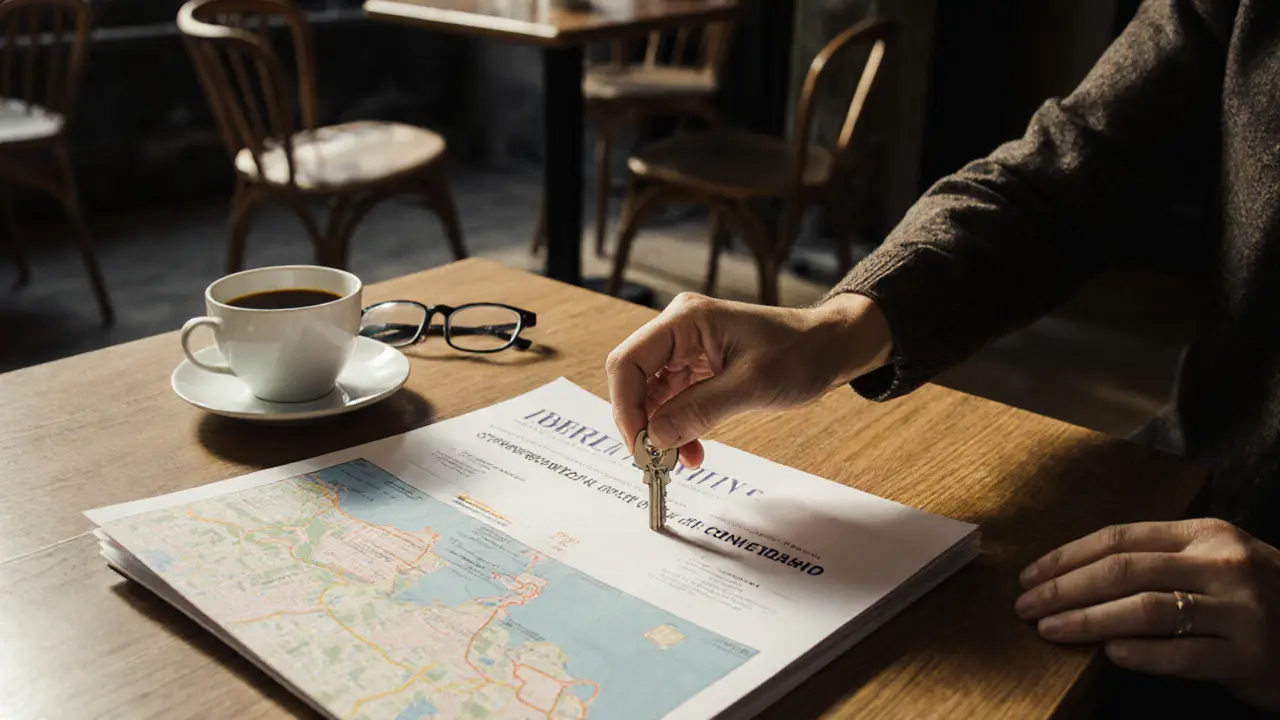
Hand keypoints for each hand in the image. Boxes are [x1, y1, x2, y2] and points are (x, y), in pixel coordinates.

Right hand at [605, 291, 891, 466]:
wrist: (830, 348)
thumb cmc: (800, 353)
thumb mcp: (752, 385)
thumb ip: (700, 410)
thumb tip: (655, 438)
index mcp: (686, 320)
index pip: (629, 362)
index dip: (626, 407)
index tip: (640, 445)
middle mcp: (679, 330)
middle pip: (633, 378)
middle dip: (640, 422)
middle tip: (654, 461)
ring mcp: (686, 349)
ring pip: (651, 394)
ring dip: (659, 430)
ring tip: (677, 461)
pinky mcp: (697, 367)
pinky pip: (672, 401)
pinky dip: (677, 427)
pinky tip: (691, 451)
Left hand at [1016, 519, 1279, 709]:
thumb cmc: (1261, 600)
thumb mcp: (1218, 564)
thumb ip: (1161, 563)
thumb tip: (1076, 577)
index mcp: (1207, 535)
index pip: (1120, 537)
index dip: (1067, 556)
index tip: (1030, 576)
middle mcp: (1224, 565)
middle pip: (1123, 570)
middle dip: (1064, 588)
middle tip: (1024, 606)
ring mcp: (1241, 610)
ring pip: (1145, 610)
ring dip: (1088, 620)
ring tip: (1051, 630)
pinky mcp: (1250, 656)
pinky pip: (1181, 655)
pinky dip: (1139, 654)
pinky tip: (1109, 654)